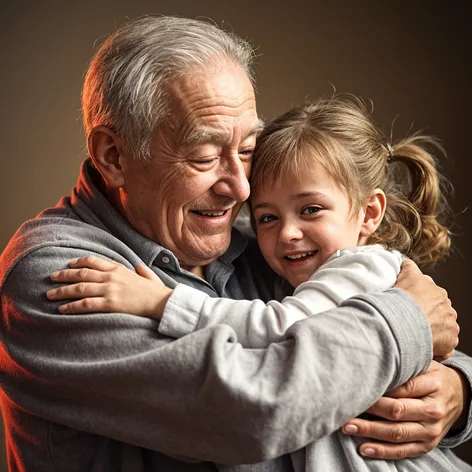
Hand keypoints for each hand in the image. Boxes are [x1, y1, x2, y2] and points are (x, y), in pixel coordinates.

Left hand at [47, 256, 172, 319]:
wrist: (161, 301)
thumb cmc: (156, 291)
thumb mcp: (148, 275)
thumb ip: (142, 270)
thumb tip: (139, 267)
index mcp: (118, 268)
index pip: (93, 261)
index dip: (78, 262)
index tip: (68, 265)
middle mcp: (111, 277)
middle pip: (81, 274)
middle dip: (64, 276)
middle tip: (51, 278)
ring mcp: (110, 290)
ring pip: (79, 289)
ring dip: (62, 291)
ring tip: (50, 295)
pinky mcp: (110, 304)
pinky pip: (85, 304)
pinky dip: (72, 306)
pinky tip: (62, 309)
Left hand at [342, 361, 468, 458]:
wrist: (459, 396)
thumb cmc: (433, 376)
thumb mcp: (425, 364)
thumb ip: (404, 364)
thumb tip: (372, 362)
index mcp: (433, 385)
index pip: (402, 388)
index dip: (378, 389)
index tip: (357, 387)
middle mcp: (433, 410)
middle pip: (397, 411)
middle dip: (369, 410)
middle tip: (346, 408)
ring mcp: (431, 430)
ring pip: (397, 433)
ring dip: (370, 432)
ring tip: (348, 427)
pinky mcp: (427, 444)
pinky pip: (404, 451)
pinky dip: (383, 451)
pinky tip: (364, 447)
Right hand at [394, 259, 458, 358]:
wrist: (404, 320)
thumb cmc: (403, 298)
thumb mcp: (406, 275)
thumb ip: (409, 266)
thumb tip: (406, 261)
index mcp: (438, 292)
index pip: (431, 297)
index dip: (419, 302)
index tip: (409, 307)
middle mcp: (448, 308)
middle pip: (438, 313)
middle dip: (428, 318)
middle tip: (411, 323)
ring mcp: (450, 325)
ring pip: (442, 330)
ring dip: (432, 333)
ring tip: (416, 337)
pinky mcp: (450, 342)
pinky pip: (444, 347)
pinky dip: (436, 349)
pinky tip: (423, 348)